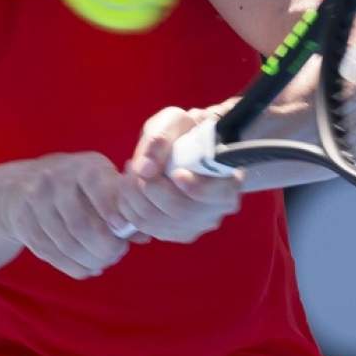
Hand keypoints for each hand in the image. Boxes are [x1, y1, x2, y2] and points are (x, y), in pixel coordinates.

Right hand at [0, 152, 143, 279]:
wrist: (24, 185)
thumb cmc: (80, 186)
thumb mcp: (104, 184)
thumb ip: (124, 207)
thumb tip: (144, 236)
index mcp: (83, 166)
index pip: (97, 188)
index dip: (111, 212)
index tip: (121, 230)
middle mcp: (56, 179)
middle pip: (80, 225)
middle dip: (103, 247)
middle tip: (117, 253)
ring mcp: (36, 202)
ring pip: (66, 244)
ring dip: (91, 259)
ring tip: (104, 261)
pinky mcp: (24, 223)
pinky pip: (52, 254)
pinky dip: (74, 266)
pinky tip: (89, 267)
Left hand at [116, 106, 244, 242]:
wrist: (184, 149)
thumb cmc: (184, 132)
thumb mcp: (175, 122)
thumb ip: (162, 138)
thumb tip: (145, 168)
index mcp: (228, 182)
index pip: (218, 194)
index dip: (197, 188)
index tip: (177, 173)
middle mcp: (215, 211)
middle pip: (180, 210)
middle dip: (149, 188)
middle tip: (133, 164)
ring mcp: (195, 226)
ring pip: (158, 222)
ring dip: (133, 197)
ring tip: (128, 172)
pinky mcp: (173, 233)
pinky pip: (145, 228)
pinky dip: (129, 207)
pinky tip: (127, 188)